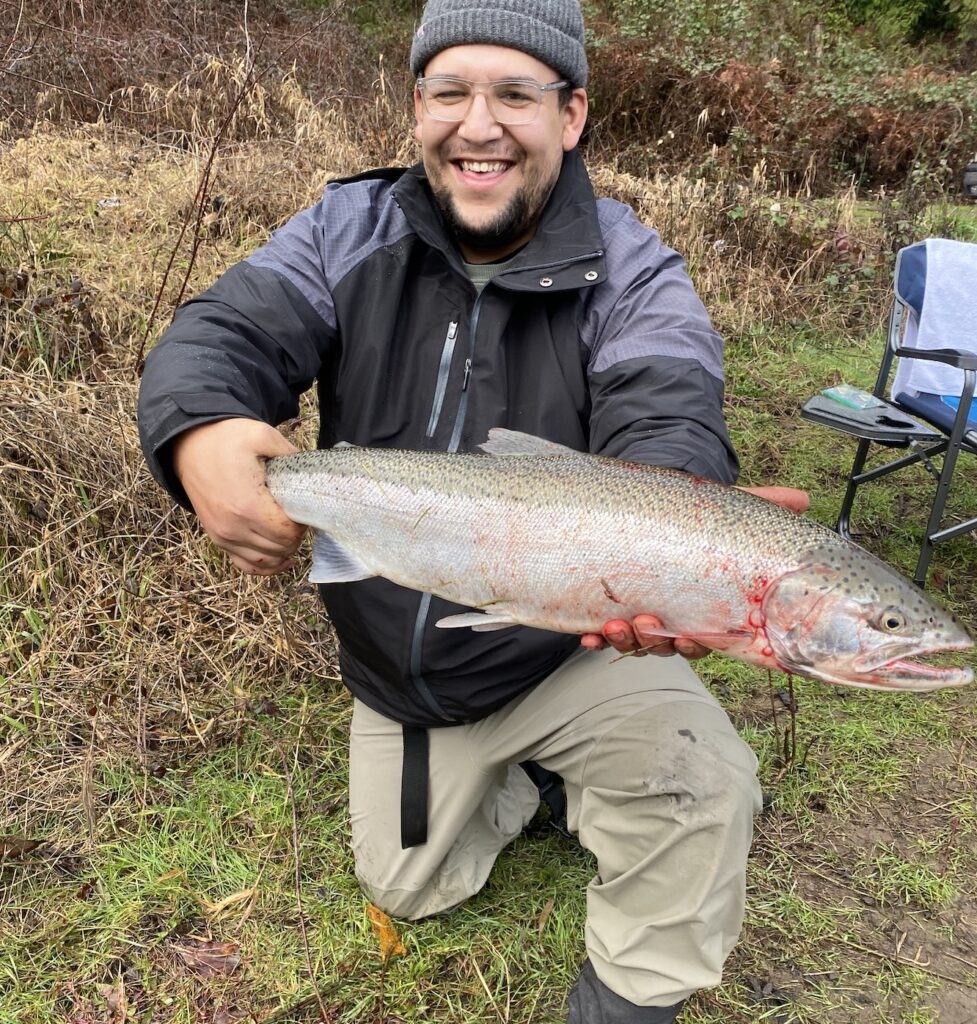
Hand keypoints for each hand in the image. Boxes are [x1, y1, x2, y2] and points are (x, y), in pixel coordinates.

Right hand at [173, 418, 306, 574]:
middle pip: (281, 548)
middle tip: (298, 515)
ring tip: (290, 530)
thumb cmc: (226, 439)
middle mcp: (234, 528)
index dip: (302, 523)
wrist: (189, 445)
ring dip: (284, 549)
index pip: (288, 533)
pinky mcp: (218, 538)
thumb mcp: (262, 435)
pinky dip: (266, 565)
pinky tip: (281, 558)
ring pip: (266, 561)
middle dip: (296, 535)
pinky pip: (246, 565)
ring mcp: (223, 536)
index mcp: (248, 506)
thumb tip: (310, 473)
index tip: (303, 508)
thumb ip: (290, 454)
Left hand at [579, 484, 810, 658]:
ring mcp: (638, 616)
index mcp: (702, 608)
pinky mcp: (608, 608)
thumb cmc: (695, 520)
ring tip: (615, 624)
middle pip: (665, 646)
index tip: (691, 636)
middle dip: (654, 641)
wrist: (650, 509)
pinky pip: (601, 633)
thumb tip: (804, 499)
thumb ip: (764, 506)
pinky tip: (588, 635)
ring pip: (634, 642)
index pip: (705, 638)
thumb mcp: (727, 512)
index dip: (698, 643)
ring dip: (624, 640)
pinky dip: (595, 637)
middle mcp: (671, 618)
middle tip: (646, 624)